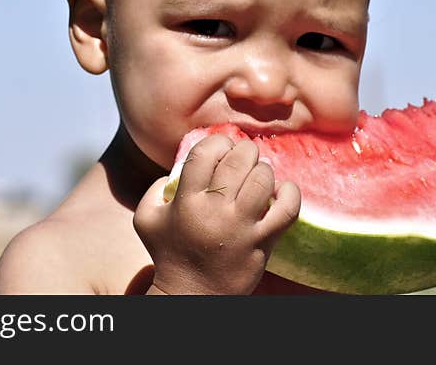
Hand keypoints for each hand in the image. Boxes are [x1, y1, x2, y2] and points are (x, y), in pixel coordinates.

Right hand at [133, 134, 300, 294]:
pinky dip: (290, 193)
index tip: (222, 146)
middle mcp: (214, 211)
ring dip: (262, 169)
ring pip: (262, 179)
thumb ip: (154, 188)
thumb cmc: (169, 254)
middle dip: (244, 150)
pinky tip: (281, 190)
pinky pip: (287, 210)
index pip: (206, 153)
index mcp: (186, 201)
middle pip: (239, 161)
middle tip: (243, 156)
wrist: (192, 294)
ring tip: (257, 174)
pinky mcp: (263, 241)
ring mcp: (241, 227)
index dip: (217, 141)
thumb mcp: (146, 219)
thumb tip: (175, 168)